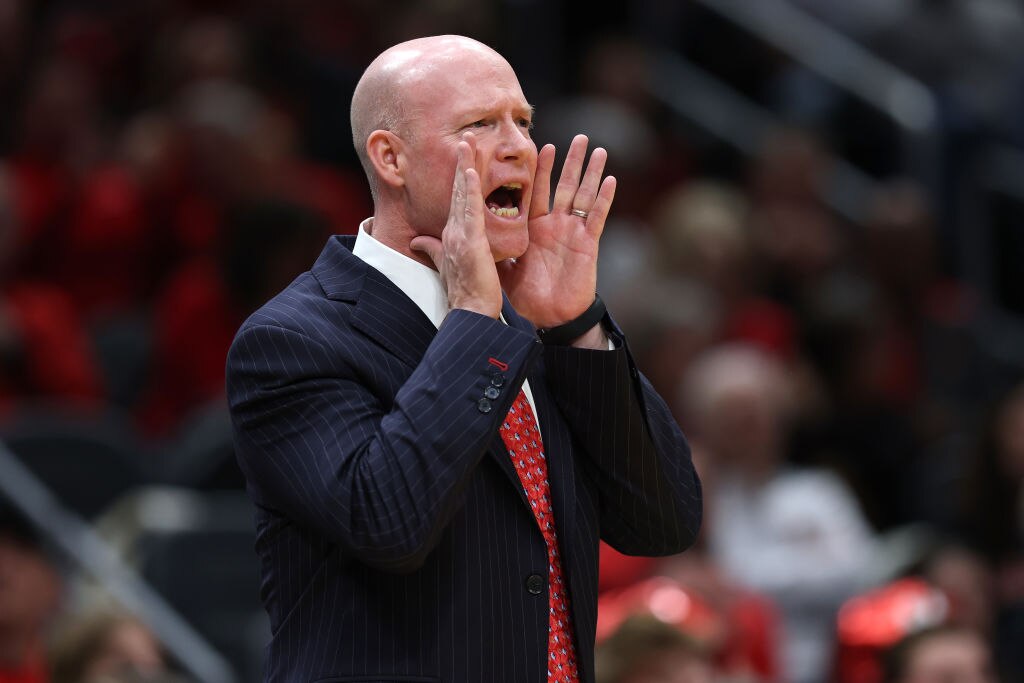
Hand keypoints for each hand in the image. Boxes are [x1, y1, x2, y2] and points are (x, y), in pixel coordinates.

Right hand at [411, 135, 501, 318]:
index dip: (459, 174)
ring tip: (468, 140)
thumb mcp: (447, 266)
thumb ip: (433, 250)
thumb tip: (417, 241)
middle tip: (467, 133)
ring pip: (462, 193)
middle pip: (457, 188)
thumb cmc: (465, 293)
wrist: (469, 312)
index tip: (465, 152)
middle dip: (462, 160)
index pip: (457, 198)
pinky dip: (469, 190)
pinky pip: (469, 210)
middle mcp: (454, 230)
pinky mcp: (469, 241)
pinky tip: (471, 171)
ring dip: (465, 165)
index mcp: (453, 234)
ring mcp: (460, 234)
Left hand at [498, 134, 615, 330]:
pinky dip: (604, 199)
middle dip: (571, 161)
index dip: (540, 170)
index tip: (541, 145)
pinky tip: (610, 180)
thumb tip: (463, 233)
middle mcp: (554, 226)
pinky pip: (596, 218)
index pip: (536, 191)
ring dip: (591, 172)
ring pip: (583, 195)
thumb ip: (488, 246)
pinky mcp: (587, 244)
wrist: (549, 319)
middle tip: (579, 137)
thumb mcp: (501, 267)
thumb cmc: (527, 296)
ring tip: (597, 149)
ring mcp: (572, 233)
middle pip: (564, 186)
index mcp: (534, 228)